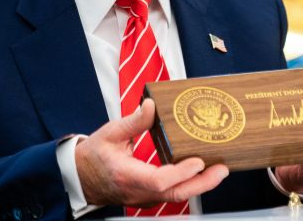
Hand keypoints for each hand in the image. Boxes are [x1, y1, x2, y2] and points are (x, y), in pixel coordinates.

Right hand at [75, 98, 228, 206]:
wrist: (81, 177)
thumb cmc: (93, 156)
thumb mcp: (110, 133)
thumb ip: (133, 121)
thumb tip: (151, 105)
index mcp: (127, 174)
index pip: (159, 180)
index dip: (181, 172)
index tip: (198, 161)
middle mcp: (138, 190)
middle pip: (175, 194)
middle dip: (202, 183)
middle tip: (222, 169)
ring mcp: (144, 197)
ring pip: (176, 197)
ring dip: (199, 185)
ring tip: (218, 170)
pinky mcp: (148, 197)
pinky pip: (172, 194)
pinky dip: (189, 185)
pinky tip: (200, 174)